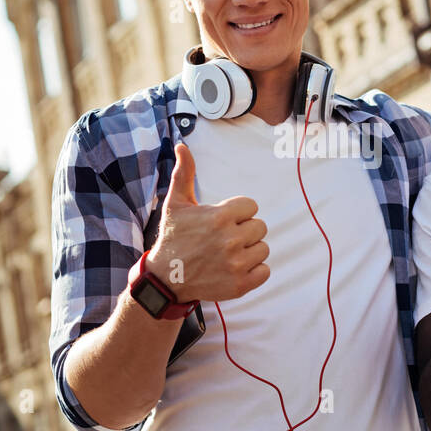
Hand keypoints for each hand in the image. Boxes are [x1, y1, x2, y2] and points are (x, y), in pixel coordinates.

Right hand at [143, 143, 269, 302]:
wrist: (165, 279)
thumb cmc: (173, 237)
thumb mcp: (175, 203)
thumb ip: (184, 173)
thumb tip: (182, 146)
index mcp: (219, 216)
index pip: (251, 206)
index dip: (238, 213)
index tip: (221, 221)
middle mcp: (230, 240)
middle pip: (260, 227)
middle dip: (244, 231)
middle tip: (223, 239)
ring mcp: (236, 264)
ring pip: (263, 248)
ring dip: (249, 251)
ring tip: (228, 254)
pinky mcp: (240, 285)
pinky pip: (265, 271)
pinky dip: (254, 271)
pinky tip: (235, 268)